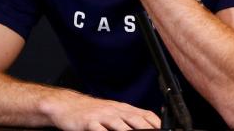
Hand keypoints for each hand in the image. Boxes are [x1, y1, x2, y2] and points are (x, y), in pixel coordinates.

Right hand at [46, 90, 160, 130]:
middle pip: (136, 120)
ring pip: (120, 125)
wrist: (67, 105)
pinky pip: (99, 130)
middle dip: (147, 129)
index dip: (157, 123)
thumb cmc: (91, 111)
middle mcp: (115, 111)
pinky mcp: (89, 123)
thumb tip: (147, 125)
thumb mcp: (113, 110)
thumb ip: (128, 118)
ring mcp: (102, 116)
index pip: (145, 115)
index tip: (166, 130)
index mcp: (122, 108)